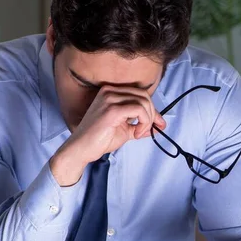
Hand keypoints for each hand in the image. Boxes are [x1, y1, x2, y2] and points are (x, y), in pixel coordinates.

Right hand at [51, 85, 165, 185]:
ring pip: (143, 101)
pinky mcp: (112, 109)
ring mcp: (110, 99)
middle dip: (153, 113)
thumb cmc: (99, 139)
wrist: (81, 149)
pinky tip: (135, 133)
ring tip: (138, 133)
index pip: (140, 93)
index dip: (153, 108)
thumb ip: (140, 124)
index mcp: (111, 92)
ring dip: (147, 120)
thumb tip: (158, 125)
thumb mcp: (124, 130)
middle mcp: (109, 91)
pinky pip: (139, 110)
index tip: (159, 123)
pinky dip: (143, 122)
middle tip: (150, 129)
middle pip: (144, 95)